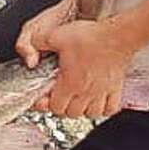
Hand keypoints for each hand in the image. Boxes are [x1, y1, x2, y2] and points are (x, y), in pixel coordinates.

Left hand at [14, 10, 137, 118]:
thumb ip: (38, 43)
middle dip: (62, 107)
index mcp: (70, 83)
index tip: (44, 98)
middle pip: (70, 114)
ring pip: (90, 114)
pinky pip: (110, 109)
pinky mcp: (115, 87)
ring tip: (76, 99)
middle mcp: (86, 91)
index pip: (55, 107)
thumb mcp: (56, 35)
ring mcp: (102, 91)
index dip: (46, 104)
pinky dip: (103, 109)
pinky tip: (97, 100)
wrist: (118, 35)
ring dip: (81, 110)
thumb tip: (29, 55)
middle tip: (59, 96)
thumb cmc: (92, 36)